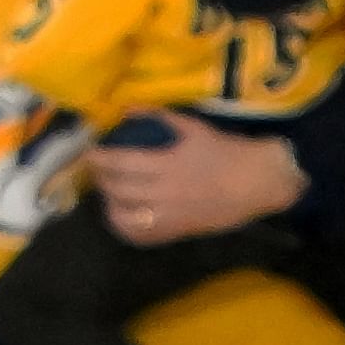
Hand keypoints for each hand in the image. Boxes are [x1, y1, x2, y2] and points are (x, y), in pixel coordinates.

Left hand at [87, 116, 305, 245]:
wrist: (254, 183)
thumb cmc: (224, 152)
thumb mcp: (193, 127)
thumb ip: (158, 117)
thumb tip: (127, 109)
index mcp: (167, 164)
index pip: (121, 163)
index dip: (100, 158)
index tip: (90, 151)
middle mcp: (164, 193)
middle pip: (117, 189)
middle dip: (101, 178)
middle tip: (97, 169)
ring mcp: (168, 216)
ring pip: (123, 215)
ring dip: (108, 202)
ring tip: (107, 191)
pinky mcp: (174, 231)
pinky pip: (139, 235)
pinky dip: (123, 226)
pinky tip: (121, 215)